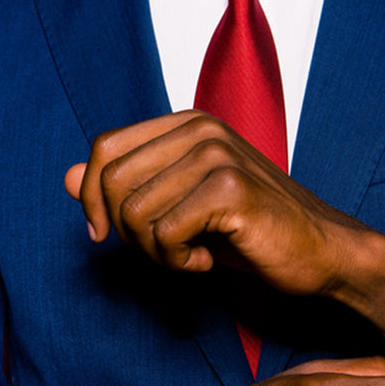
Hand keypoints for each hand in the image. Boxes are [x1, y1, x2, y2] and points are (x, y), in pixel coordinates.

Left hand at [65, 110, 366, 296]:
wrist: (319, 253)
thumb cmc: (250, 232)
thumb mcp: (178, 207)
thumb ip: (126, 189)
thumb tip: (65, 177)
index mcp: (186, 124)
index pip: (104, 148)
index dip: (91, 197)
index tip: (103, 234)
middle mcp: (200, 129)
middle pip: (112, 181)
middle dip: (126, 232)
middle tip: (164, 250)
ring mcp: (217, 154)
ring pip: (135, 213)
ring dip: (154, 252)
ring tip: (190, 255)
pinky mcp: (231, 188)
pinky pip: (165, 234)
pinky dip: (178, 261)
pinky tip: (208, 260)